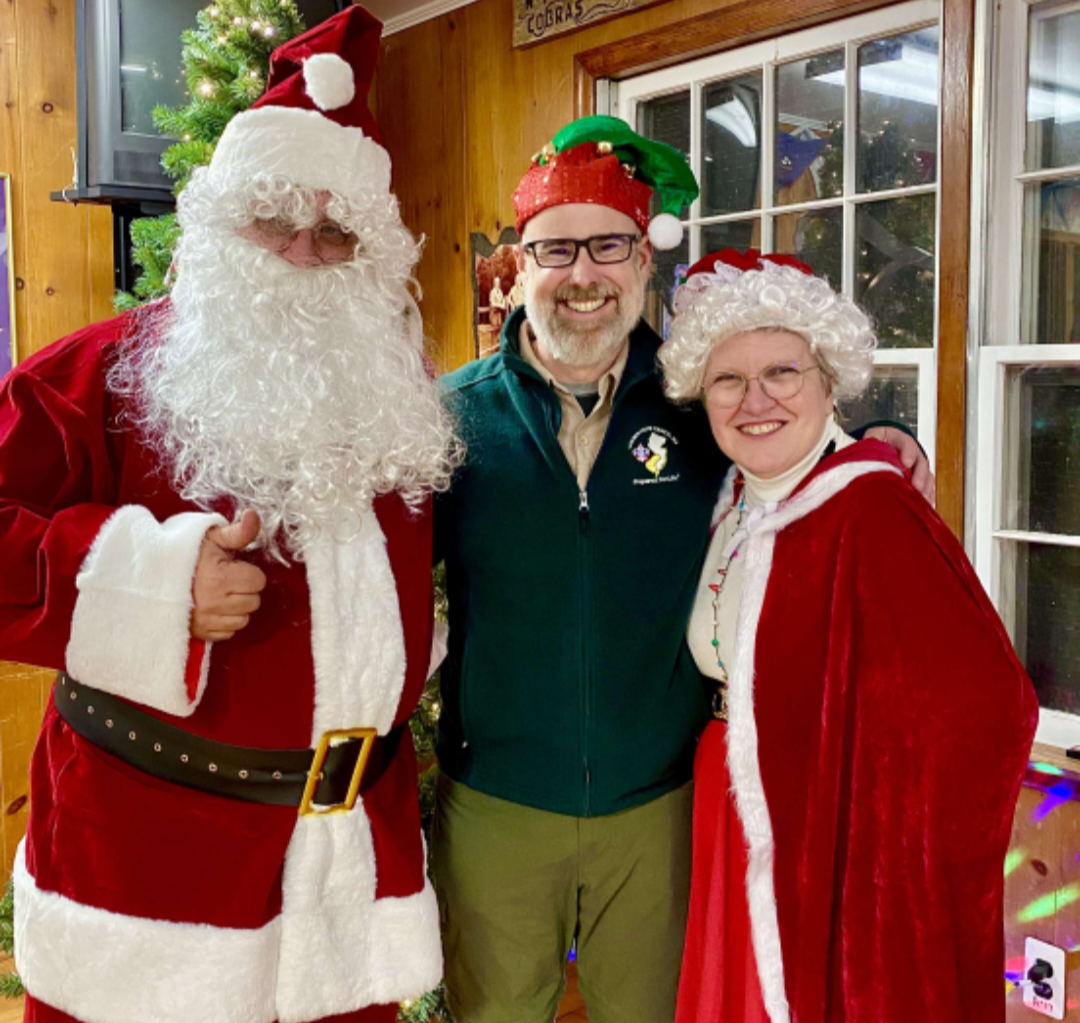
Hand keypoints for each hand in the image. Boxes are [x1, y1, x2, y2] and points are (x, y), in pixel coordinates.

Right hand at [191, 510, 266, 640]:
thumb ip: (238, 532)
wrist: (150, 572)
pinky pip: (228, 633)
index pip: (258, 582)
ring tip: (221, 593)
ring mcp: (206, 620)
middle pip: (253, 602)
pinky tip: (215, 607)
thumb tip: (253, 516)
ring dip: (237, 607)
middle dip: (245, 589)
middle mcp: (213, 603)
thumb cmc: (185, 553)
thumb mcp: (212, 537)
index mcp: (219, 578)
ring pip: (243, 619)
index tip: (235, 568)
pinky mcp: (199, 632)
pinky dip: (225, 621)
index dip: (249, 572)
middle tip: (228, 579)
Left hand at [864, 426, 935, 504]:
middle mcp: (914, 454)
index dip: (908, 453)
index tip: (906, 463)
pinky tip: (923, 506)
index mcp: (900, 440)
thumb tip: (862, 452)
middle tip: (916, 486)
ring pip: (927, 477)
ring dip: (925, 489)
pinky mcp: (921, 479)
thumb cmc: (878, 442)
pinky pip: (928, 488)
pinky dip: (927, 497)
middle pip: (921, 464)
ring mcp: (919, 467)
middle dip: (920, 476)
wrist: (886, 445)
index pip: (907, 444)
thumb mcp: (872, 438)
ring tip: (919, 500)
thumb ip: (869, 443)